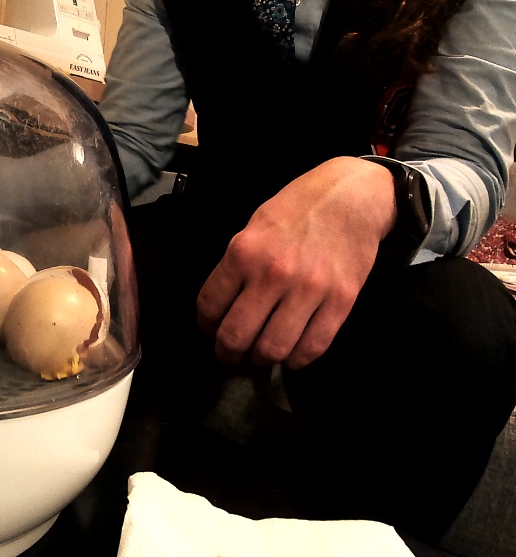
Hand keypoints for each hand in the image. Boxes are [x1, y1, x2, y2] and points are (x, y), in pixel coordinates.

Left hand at [195, 157, 397, 368]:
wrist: (351, 196)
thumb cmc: (297, 209)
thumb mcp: (252, 228)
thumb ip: (236, 267)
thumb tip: (222, 307)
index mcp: (243, 253)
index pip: (210, 306)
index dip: (205, 325)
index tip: (209, 330)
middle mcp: (273, 274)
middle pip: (236, 335)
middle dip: (227, 352)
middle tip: (229, 355)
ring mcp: (309, 290)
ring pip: (273, 349)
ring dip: (261, 360)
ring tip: (259, 355)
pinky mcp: (341, 302)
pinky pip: (313, 347)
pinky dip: (297, 360)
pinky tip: (290, 355)